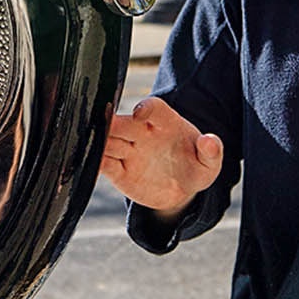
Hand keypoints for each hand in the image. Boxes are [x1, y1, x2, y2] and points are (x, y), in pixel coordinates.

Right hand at [100, 97, 221, 215]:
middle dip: (112, 123)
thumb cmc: (195, 168)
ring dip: (98, 142)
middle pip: (123, 123)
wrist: (180, 191)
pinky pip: (102, 164)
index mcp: (166, 123)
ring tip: (88, 144)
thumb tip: (210, 141)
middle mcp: (142, 133)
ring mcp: (128, 151)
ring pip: (108, 141)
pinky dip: (93, 164)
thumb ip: (212, 152)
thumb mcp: (209, 165)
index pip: (154, 108)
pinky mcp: (118, 171)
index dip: (146, 107)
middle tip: (102, 126)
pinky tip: (86, 165)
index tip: (139, 113)